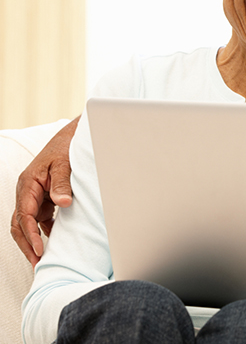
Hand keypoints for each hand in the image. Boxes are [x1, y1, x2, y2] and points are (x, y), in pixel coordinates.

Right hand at [10, 117, 78, 265]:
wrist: (69, 139)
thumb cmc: (65, 149)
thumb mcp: (64, 164)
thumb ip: (62, 183)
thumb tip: (63, 203)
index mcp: (27, 184)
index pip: (24, 215)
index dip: (30, 234)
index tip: (40, 249)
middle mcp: (27, 192)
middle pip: (19, 224)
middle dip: (26, 245)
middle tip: (37, 263)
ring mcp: (34, 197)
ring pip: (27, 225)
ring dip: (33, 241)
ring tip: (43, 260)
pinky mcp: (44, 200)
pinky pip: (40, 220)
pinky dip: (45, 233)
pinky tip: (55, 244)